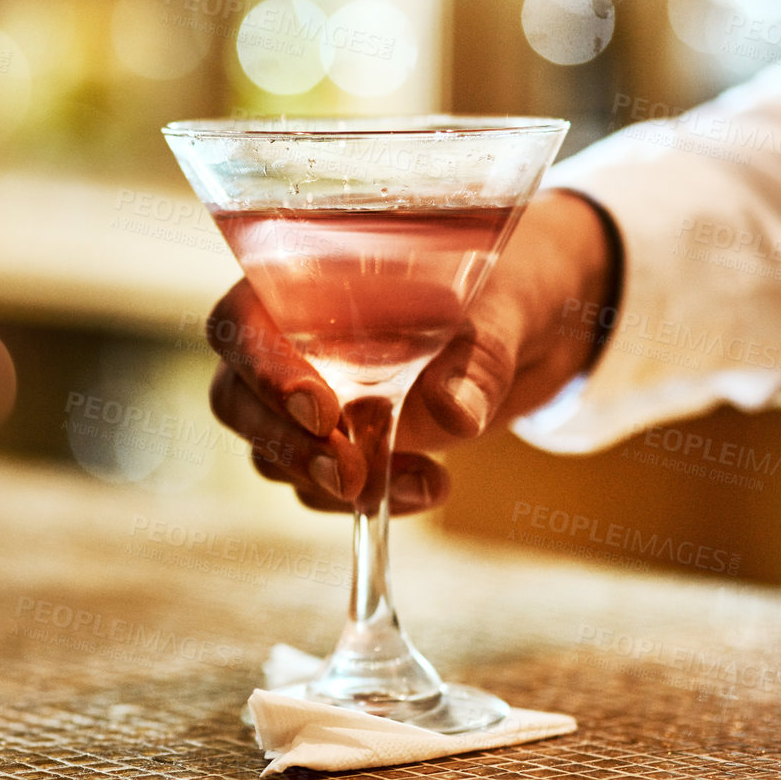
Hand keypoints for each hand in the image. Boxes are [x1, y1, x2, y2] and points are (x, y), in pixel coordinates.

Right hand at [205, 189, 615, 513]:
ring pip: (273, 454)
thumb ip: (480, 354)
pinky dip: (373, 500)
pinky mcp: (348, 447)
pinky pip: (327, 488)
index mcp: (306, 280)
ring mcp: (316, 400)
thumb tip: (454, 414)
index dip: (263, 369)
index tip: (322, 410)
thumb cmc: (512, 282)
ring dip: (333, 484)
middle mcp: (294, 342)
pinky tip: (433, 487)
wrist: (542, 325)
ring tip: (429, 482)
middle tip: (349, 476)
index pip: (242, 323)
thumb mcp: (507, 305)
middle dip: (286, 446)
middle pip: (238, 400)